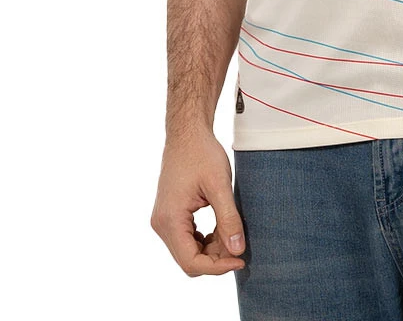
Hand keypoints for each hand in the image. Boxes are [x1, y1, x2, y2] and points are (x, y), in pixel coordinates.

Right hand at [150, 128, 246, 275]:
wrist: (187, 134)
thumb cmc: (202, 153)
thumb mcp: (219, 185)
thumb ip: (228, 219)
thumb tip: (237, 250)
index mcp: (170, 220)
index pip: (191, 262)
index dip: (217, 267)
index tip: (240, 260)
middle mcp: (161, 224)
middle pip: (189, 260)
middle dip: (216, 257)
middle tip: (238, 242)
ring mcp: (163, 221)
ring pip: (188, 251)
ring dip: (211, 249)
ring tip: (230, 231)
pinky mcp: (169, 216)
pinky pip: (186, 240)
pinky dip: (204, 240)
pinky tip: (219, 228)